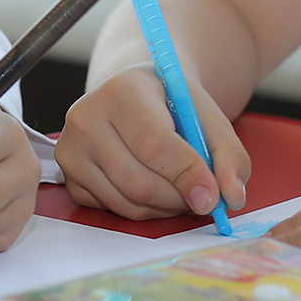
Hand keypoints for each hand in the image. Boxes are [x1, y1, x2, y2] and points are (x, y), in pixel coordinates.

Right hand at [55, 65, 248, 219]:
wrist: (133, 94)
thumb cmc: (170, 103)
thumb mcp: (207, 115)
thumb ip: (229, 154)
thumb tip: (232, 197)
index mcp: (122, 90)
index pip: (153, 144)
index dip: (187, 175)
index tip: (214, 197)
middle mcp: (86, 116)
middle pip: (139, 182)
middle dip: (180, 198)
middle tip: (204, 196)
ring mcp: (71, 148)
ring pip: (127, 203)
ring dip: (165, 208)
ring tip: (181, 188)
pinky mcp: (69, 175)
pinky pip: (113, 210)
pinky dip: (143, 209)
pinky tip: (154, 187)